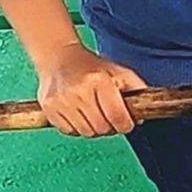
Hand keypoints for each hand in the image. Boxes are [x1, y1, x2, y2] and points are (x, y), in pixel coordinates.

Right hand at [34, 43, 148, 136]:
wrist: (58, 58)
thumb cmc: (92, 67)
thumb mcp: (119, 72)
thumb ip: (137, 89)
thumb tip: (142, 115)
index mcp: (99, 81)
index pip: (117, 116)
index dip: (125, 125)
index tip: (126, 124)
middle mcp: (78, 91)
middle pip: (102, 128)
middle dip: (110, 127)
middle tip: (110, 117)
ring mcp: (61, 101)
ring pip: (86, 133)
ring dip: (94, 128)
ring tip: (94, 114)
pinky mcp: (49, 109)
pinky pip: (69, 132)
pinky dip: (77, 128)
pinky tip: (79, 114)